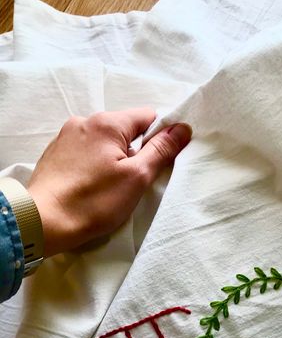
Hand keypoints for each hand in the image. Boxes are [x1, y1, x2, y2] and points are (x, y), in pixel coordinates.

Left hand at [27, 108, 191, 256]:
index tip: (160, 161)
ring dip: (115, 159)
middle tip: (135, 181)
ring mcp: (66, 136)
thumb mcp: (136, 177)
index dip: (160, 137)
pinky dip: (96, 165)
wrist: (43, 221)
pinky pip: (86, 152)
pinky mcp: (56, 153)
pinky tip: (93, 187)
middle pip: (125, 130)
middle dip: (135, 151)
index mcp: (107, 123)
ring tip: (112, 187)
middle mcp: (84, 121)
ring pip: (105, 142)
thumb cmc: (93, 201)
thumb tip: (181, 129)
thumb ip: (160, 151)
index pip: (147, 116)